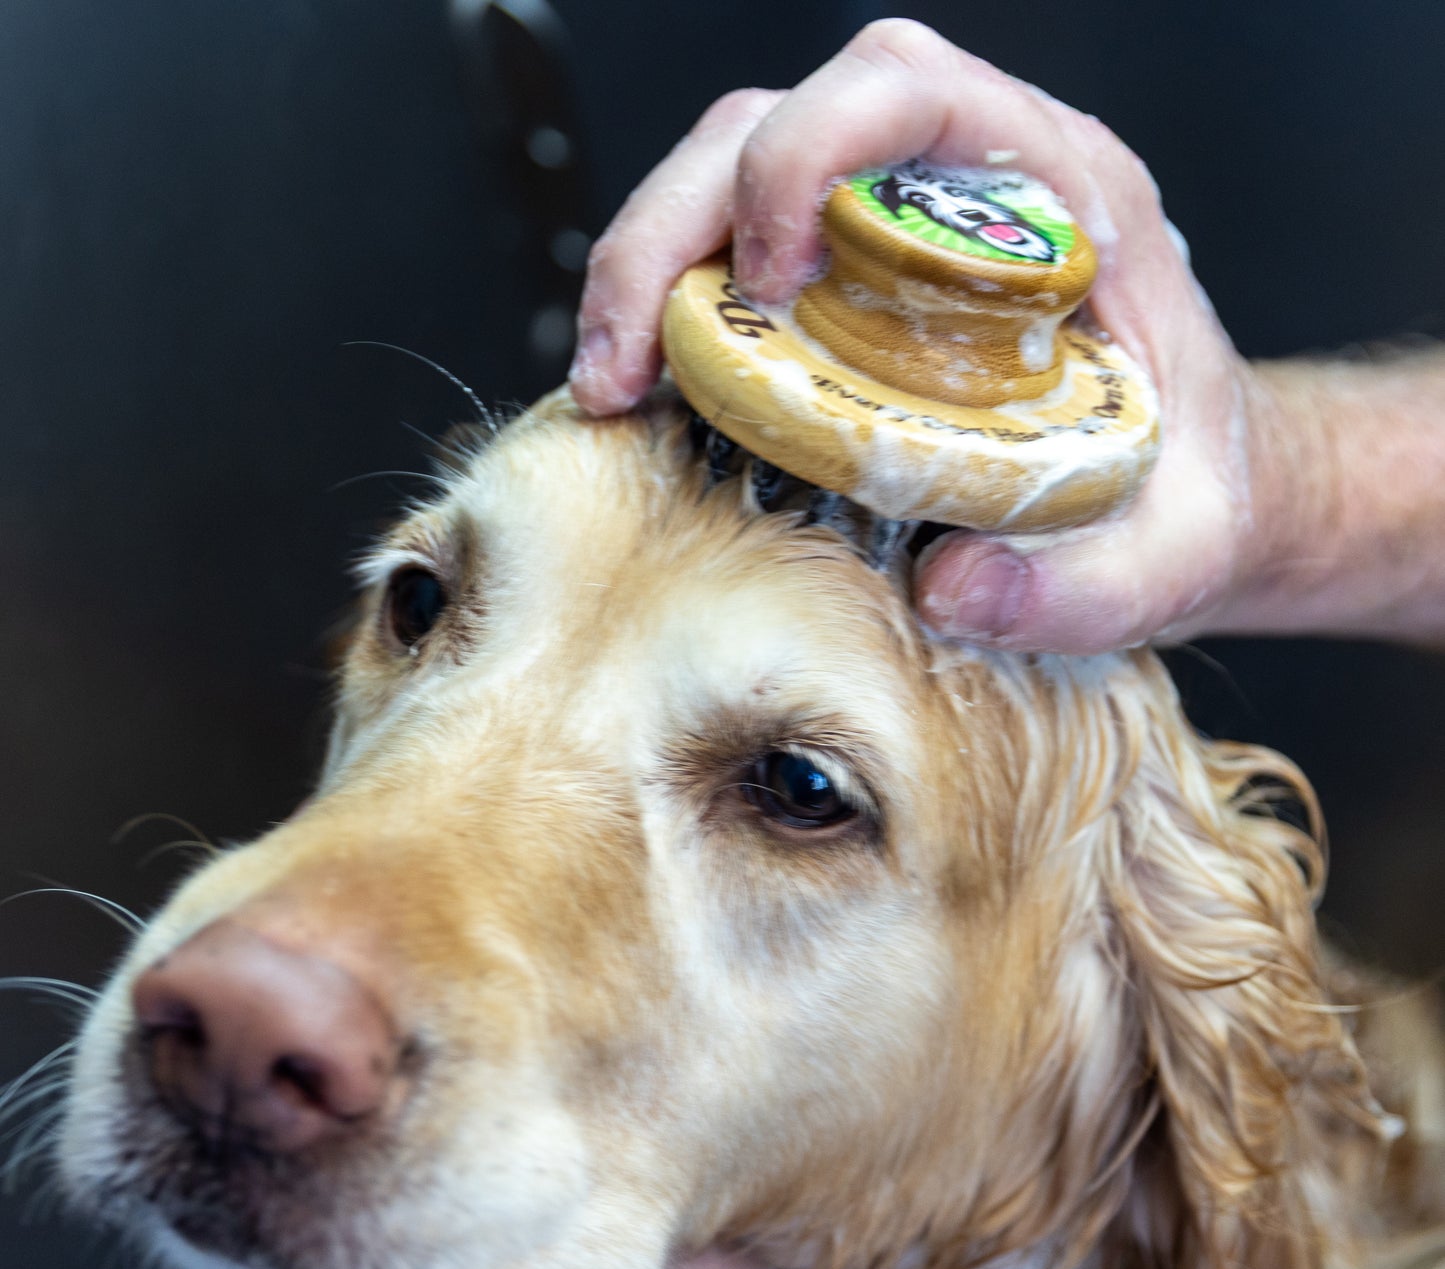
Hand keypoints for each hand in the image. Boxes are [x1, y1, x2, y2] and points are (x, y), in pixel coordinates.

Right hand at [570, 19, 1282, 653]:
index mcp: (1060, 193)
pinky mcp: (842, 292)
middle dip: (675, 221)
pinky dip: (671, 313)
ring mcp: (891, 232)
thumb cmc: (1190, 493)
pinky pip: (732, 258)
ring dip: (647, 263)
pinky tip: (647, 396)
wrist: (1195, 494)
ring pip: (728, 172)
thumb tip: (952, 591)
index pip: (909, 92)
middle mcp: (961, 188)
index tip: (770, 282)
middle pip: (776, 120)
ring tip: (613, 383)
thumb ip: (1084, 585)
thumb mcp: (1171, 554)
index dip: (809, 155)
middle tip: (629, 357)